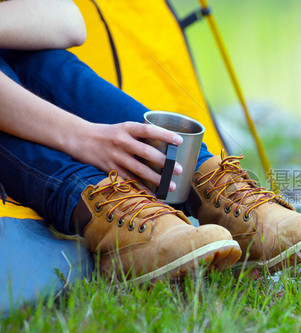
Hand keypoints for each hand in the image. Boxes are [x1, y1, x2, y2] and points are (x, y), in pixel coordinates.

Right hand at [68, 121, 183, 190]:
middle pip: (146, 152)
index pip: (149, 130)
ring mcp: (115, 156)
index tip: (180, 141)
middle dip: (164, 162)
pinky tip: (153, 194)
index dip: (165, 135)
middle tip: (179, 170)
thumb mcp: (124, 128)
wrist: (80, 138)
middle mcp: (122, 141)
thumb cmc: (108, 133)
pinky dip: (141, 188)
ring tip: (170, 186)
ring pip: (139, 169)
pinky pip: (128, 180)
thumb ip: (141, 135)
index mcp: (127, 128)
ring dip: (156, 179)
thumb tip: (166, 143)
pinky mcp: (110, 168)